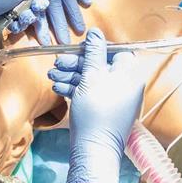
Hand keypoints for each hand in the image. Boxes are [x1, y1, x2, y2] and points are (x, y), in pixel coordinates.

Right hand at [48, 29, 141, 182]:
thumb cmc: (95, 113)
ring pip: (93, 80)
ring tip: (52, 78)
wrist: (94, 150)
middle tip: (56, 64)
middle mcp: (126, 85)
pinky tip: (59, 90)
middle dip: (76, 64)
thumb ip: (94, 53)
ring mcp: (116, 99)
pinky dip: (76, 90)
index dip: (94, 49)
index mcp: (129, 74)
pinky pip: (92, 93)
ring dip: (71, 77)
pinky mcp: (105, 110)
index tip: (75, 50)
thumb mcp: (91, 77)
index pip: (114, 51)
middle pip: (100, 66)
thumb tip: (96, 32)